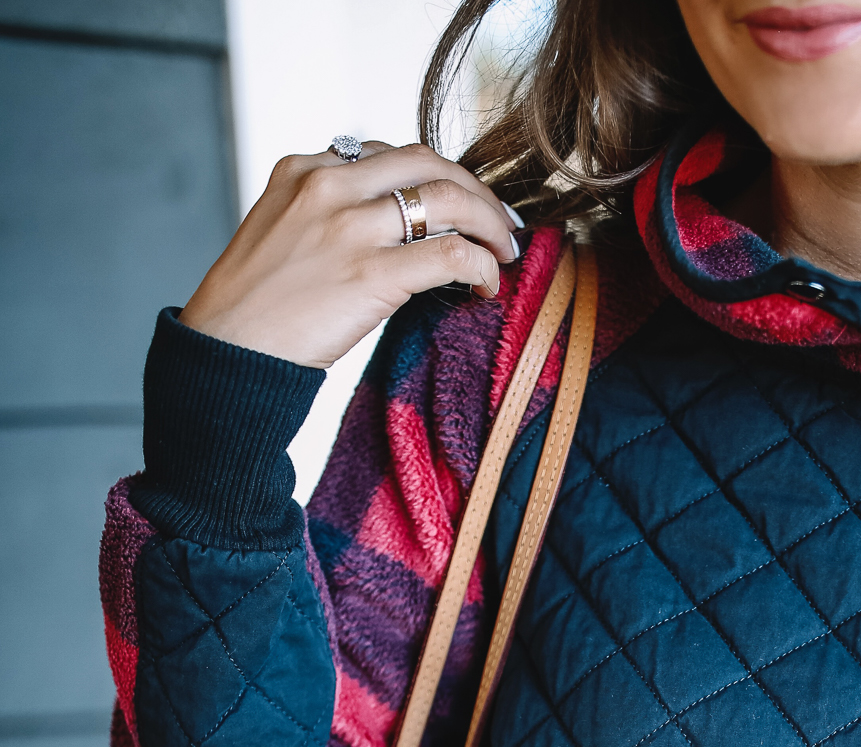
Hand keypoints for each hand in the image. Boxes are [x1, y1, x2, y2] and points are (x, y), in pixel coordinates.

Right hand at [180, 142, 521, 367]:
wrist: (227, 350)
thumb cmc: (254, 308)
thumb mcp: (281, 234)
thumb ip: (326, 216)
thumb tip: (385, 229)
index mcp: (305, 169)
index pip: (388, 155)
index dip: (433, 177)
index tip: (458, 203)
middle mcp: (329, 185)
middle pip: (426, 162)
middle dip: (475, 189)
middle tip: (501, 221)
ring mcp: (351, 226)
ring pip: (448, 199)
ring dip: (489, 223)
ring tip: (505, 251)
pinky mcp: (372, 273)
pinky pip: (451, 253)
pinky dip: (482, 264)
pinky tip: (487, 283)